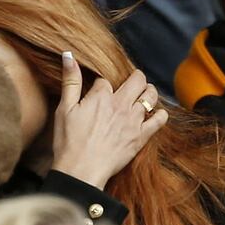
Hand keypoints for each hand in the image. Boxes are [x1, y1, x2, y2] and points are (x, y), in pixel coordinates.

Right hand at [50, 52, 167, 189]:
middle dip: (136, 77)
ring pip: (151, 96)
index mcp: (101, 96)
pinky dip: (160, 114)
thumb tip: (68, 55)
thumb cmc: (69, 141)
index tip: (100, 91)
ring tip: (146, 93)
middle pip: (137, 81)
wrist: (82, 169)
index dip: (102, 85)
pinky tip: (157, 113)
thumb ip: (70, 81)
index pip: (106, 80)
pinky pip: (160, 120)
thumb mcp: (64, 108)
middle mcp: (121, 105)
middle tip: (134, 80)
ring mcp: (134, 120)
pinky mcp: (142, 136)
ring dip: (150, 91)